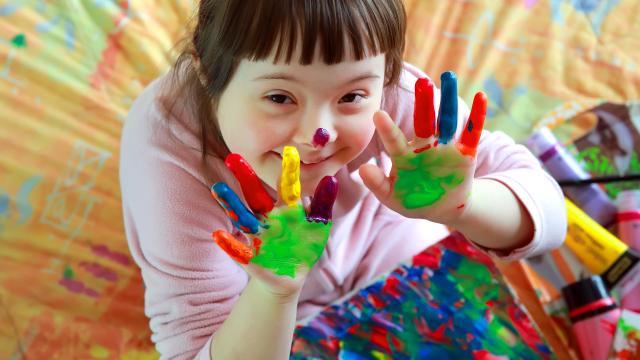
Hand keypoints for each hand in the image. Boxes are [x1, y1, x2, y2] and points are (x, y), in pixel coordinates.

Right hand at [210, 147, 337, 295]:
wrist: (291, 276)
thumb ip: (323, 204)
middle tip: (233, 157)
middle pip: (255, 195)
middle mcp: (268, 218)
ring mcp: (258, 236)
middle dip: (245, 178)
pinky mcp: (251, 258)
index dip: (288, 171)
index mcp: (286, 209)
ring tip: (218, 188)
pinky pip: (239, 250)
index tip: (289, 150)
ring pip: (242, 217)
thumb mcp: (318, 225)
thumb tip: (331, 178)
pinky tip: (219, 234)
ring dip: (231, 204)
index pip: (286, 186)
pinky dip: (229, 244)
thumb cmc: (304, 246)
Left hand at [359, 71, 486, 224]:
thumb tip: (362, 169)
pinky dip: (477, 115)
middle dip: (423, 102)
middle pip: (423, 121)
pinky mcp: (465, 152)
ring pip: (447, 120)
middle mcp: (424, 146)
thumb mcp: (392, 197)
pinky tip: (481, 96)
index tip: (377, 114)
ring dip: (448, 100)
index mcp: (404, 156)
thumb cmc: (412, 200)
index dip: (387, 129)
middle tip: (421, 82)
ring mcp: (445, 147)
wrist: (441, 208)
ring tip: (448, 76)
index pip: (394, 141)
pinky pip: (472, 132)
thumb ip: (377, 184)